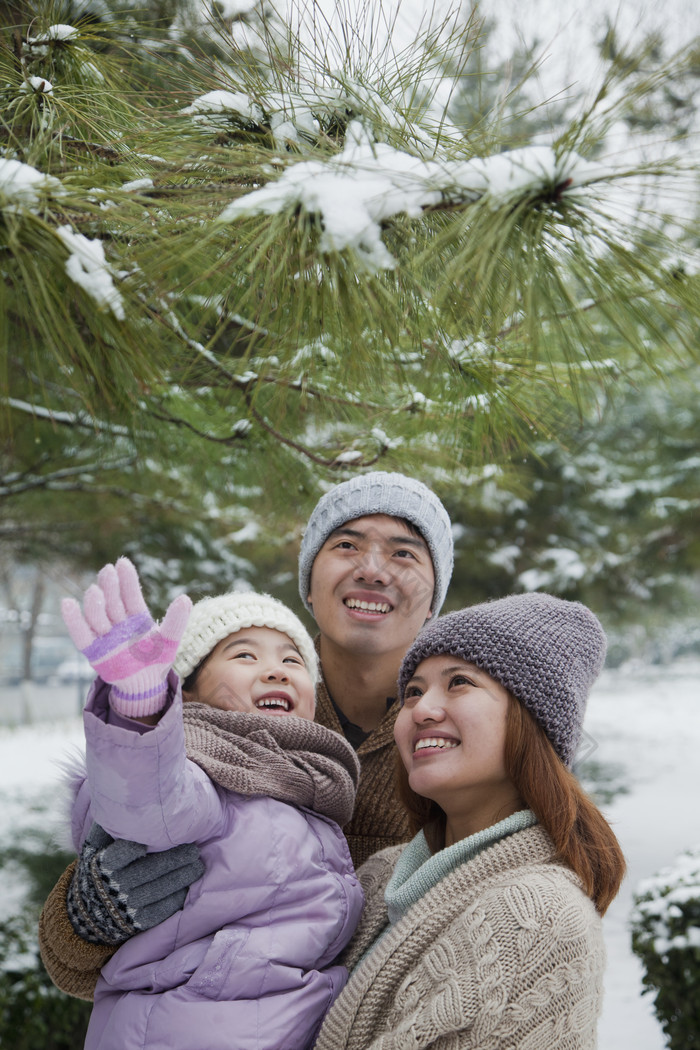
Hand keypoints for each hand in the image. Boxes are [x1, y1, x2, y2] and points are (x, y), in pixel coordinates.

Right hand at [61, 556, 190, 717]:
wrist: (145, 685)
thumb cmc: (156, 660)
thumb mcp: (169, 640)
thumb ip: (176, 621)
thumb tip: (185, 598)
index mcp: (136, 617)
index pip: (130, 595)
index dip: (127, 580)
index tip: (122, 562)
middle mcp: (119, 623)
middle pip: (112, 602)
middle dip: (110, 587)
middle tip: (108, 571)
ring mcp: (105, 636)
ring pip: (97, 616)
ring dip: (95, 603)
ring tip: (94, 591)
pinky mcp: (94, 651)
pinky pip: (81, 635)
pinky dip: (73, 620)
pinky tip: (67, 603)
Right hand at [66, 823, 204, 945]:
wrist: (88, 912)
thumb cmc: (98, 868)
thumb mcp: (94, 847)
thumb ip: (107, 826)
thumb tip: (121, 800)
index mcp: (102, 865)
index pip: (122, 853)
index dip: (137, 845)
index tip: (156, 835)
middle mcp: (115, 886)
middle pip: (150, 870)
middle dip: (176, 859)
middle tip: (194, 850)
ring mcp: (127, 906)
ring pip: (160, 889)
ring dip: (183, 877)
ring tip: (198, 866)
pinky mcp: (139, 922)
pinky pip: (163, 909)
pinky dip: (178, 897)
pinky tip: (189, 885)